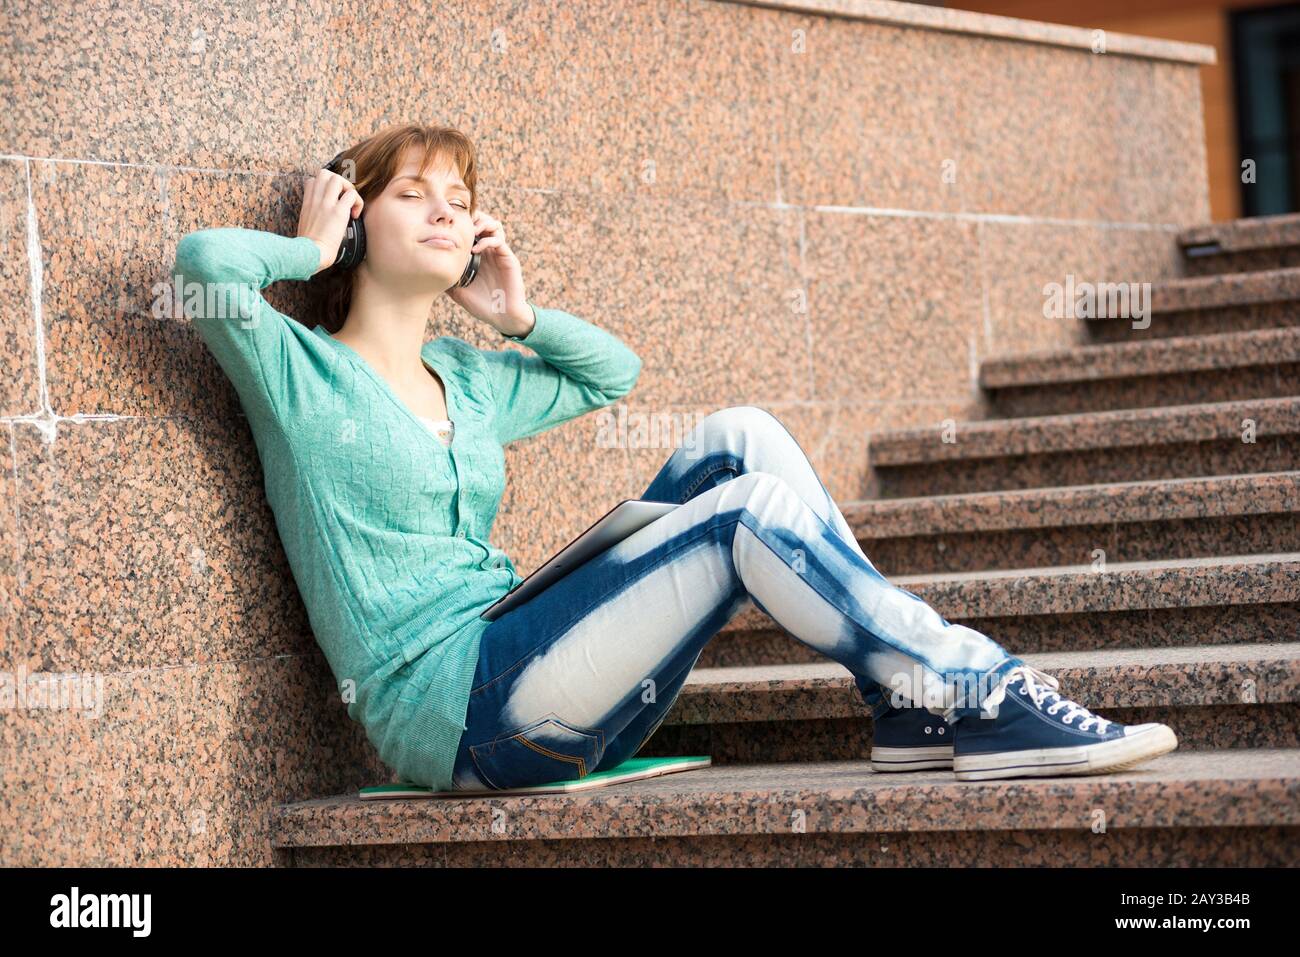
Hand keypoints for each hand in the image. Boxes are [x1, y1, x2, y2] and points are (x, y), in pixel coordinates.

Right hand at [297, 167, 363, 274]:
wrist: (309, 254)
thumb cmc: (308, 247)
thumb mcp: (304, 225)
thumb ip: (312, 216)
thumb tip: (320, 220)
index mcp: (307, 203)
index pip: (312, 181)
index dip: (324, 187)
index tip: (331, 200)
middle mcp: (316, 200)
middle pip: (325, 174)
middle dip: (338, 182)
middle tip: (343, 199)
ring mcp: (326, 204)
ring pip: (338, 179)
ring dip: (348, 189)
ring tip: (350, 205)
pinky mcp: (338, 212)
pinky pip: (352, 195)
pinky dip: (358, 203)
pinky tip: (354, 216)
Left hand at [443, 210, 532, 334]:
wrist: (503, 318)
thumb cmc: (483, 305)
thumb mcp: (459, 292)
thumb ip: (447, 280)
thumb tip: (427, 274)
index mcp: (479, 255)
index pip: (472, 229)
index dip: (463, 222)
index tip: (449, 225)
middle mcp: (490, 251)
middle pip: (484, 221)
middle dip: (473, 217)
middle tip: (461, 223)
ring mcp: (500, 254)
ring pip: (495, 225)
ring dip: (482, 224)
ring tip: (471, 231)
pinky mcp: (508, 259)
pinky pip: (499, 241)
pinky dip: (487, 241)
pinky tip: (476, 250)